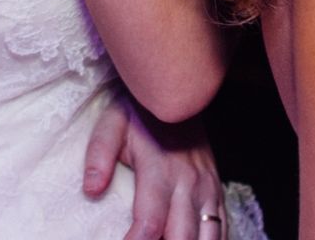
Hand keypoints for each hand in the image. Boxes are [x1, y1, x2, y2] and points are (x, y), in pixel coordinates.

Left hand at [82, 91, 223, 239]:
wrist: (177, 90)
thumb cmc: (140, 113)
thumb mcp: (112, 124)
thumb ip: (99, 155)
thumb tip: (91, 190)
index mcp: (160, 171)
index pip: (149, 225)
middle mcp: (189, 184)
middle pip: (181, 238)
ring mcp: (208, 190)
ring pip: (207, 239)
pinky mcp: (217, 192)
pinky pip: (222, 229)